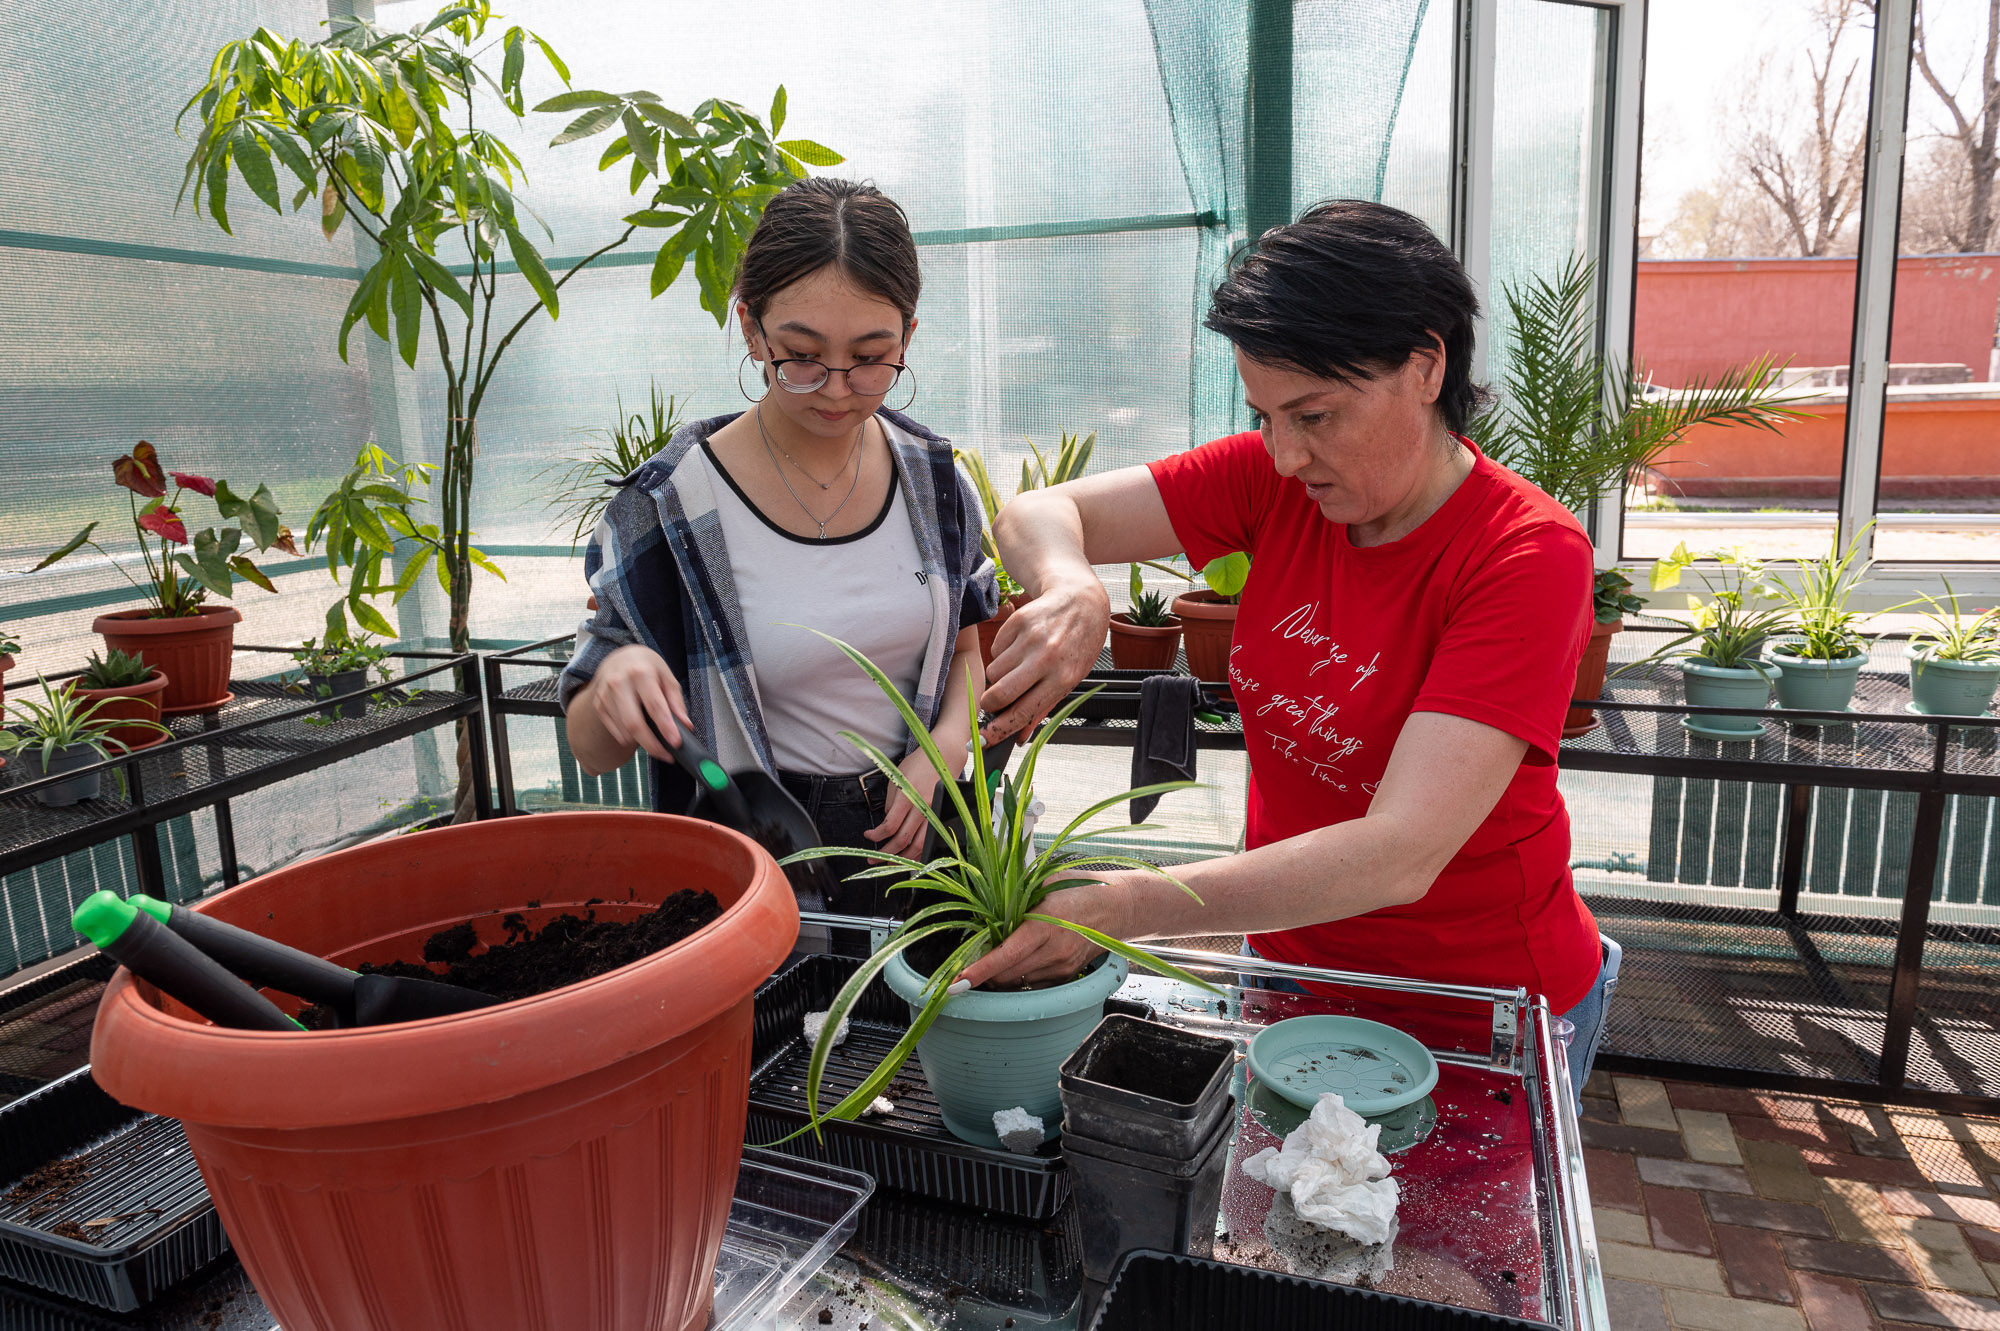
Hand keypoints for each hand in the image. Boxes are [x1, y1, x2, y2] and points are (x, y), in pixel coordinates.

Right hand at [589, 644, 691, 763]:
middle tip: (665, 755)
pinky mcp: (598, 705)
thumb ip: (676, 701)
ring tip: (655, 742)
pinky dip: (627, 738)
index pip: (655, 706)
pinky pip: (614, 730)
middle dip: (651, 745)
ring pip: (623, 730)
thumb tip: (685, 725)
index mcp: (640, 673)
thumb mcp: (666, 676)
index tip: (676, 743)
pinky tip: (638, 734)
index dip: (666, 728)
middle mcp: (619, 683)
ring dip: (641, 742)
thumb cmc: (646, 667)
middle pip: (634, 723)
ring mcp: (605, 695)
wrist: (619, 657)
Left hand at [864, 751, 940, 861]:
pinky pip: (931, 840)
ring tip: (890, 863)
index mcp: (907, 796)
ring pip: (920, 845)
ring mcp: (934, 812)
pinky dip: (920, 851)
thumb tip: (887, 824)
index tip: (868, 836)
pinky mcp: (942, 815)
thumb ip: (891, 803)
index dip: (877, 836)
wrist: (945, 755)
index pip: (890, 825)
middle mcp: (922, 807)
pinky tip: (910, 855)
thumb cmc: (919, 763)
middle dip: (886, 854)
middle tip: (873, 859)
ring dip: (904, 858)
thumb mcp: (896, 777)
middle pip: (903, 840)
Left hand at [956, 877, 1135, 988]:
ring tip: (997, 953)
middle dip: (983, 972)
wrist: (1119, 907)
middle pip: (1006, 975)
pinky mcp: (1065, 976)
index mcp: (1045, 925)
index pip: (1006, 954)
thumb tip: (984, 901)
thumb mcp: (1047, 881)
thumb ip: (1016, 893)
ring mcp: (1061, 967)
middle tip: (969, 960)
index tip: (958, 981)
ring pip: (1017, 981)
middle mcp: (1054, 952)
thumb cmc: (1082, 889)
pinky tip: (1018, 959)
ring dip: (1000, 973)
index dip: (980, 970)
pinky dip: (1018, 975)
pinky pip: (1032, 984)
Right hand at [977, 577, 1109, 744]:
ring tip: (1018, 668)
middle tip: (992, 703)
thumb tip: (1019, 736)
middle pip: (1000, 693)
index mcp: (1062, 679)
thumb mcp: (1070, 679)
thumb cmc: (1078, 644)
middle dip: (989, 704)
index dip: (999, 730)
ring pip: (994, 672)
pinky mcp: (1017, 621)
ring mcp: (1031, 638)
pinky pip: (995, 649)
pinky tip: (1020, 647)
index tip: (983, 739)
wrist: (1082, 602)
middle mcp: (1046, 658)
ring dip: (999, 676)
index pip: (1023, 712)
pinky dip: (1002, 654)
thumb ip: (1043, 708)